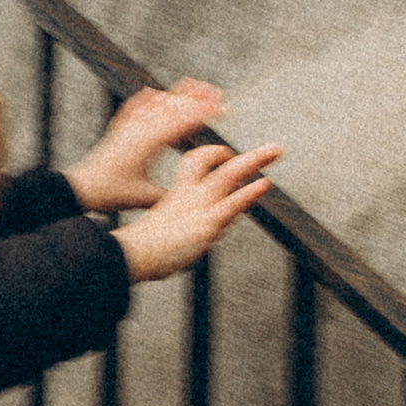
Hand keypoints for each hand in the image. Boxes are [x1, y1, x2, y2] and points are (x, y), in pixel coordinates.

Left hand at [66, 78, 228, 212]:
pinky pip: (134, 109)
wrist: (80, 188)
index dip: (205, 113)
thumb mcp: (144, 197)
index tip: (224, 109)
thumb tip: (193, 197)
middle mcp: (140, 130)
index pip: (183, 122)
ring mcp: (128, 128)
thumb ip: (169, 195)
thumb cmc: (109, 192)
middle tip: (217, 91)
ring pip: (156, 104)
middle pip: (173, 106)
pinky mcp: (118, 131)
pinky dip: (145, 99)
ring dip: (176, 93)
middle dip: (197, 97)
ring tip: (192, 84)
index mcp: (150, 143)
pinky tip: (150, 92)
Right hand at [117, 139, 282, 282]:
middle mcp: (191, 196)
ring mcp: (199, 207)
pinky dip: (250, 192)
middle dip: (248, 157)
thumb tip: (188, 237)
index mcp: (178, 196)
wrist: (131, 256)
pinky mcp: (206, 222)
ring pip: (228, 175)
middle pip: (219, 165)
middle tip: (272, 150)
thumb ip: (179, 229)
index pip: (197, 164)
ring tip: (274, 152)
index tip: (230, 156)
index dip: (215, 156)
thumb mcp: (162, 232)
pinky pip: (232, 203)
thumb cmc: (141, 250)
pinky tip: (264, 184)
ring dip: (254, 161)